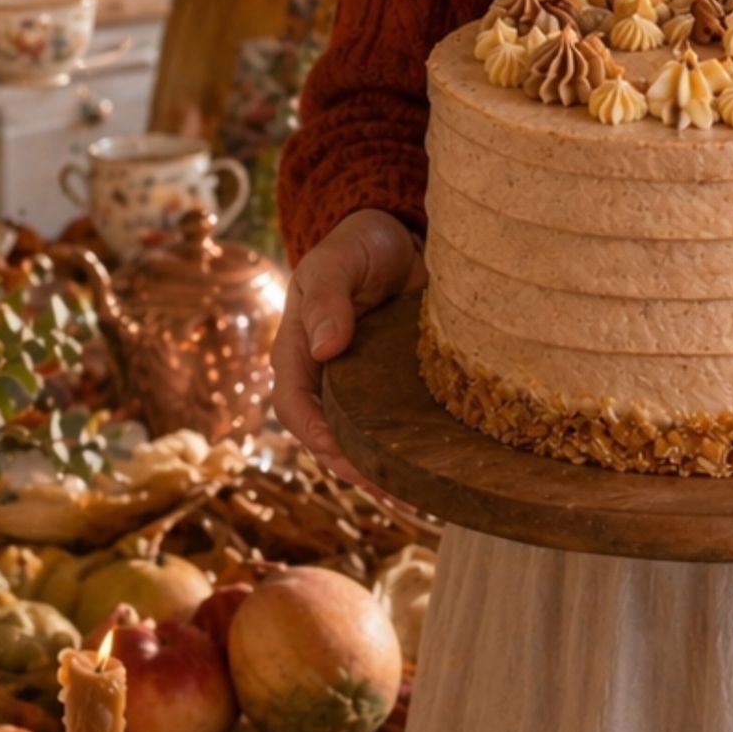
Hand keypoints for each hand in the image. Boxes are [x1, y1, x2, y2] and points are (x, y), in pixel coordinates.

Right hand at [272, 210, 422, 484]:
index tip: (345, 457)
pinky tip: (436, 470)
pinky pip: (396, 424)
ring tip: (421, 496)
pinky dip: (410, 449)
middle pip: (329, 436)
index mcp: (298, 350)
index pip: (295, 406)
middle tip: (394, 491)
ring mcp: (358, 386)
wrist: (397, 235)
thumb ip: (327, 298)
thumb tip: (324, 349)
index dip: (316, 436)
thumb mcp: (337, 261)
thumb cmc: (357, 244)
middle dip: (356, 468)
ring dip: (384, 470)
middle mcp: (325, 377)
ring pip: (362, 439)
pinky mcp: (392, 385)